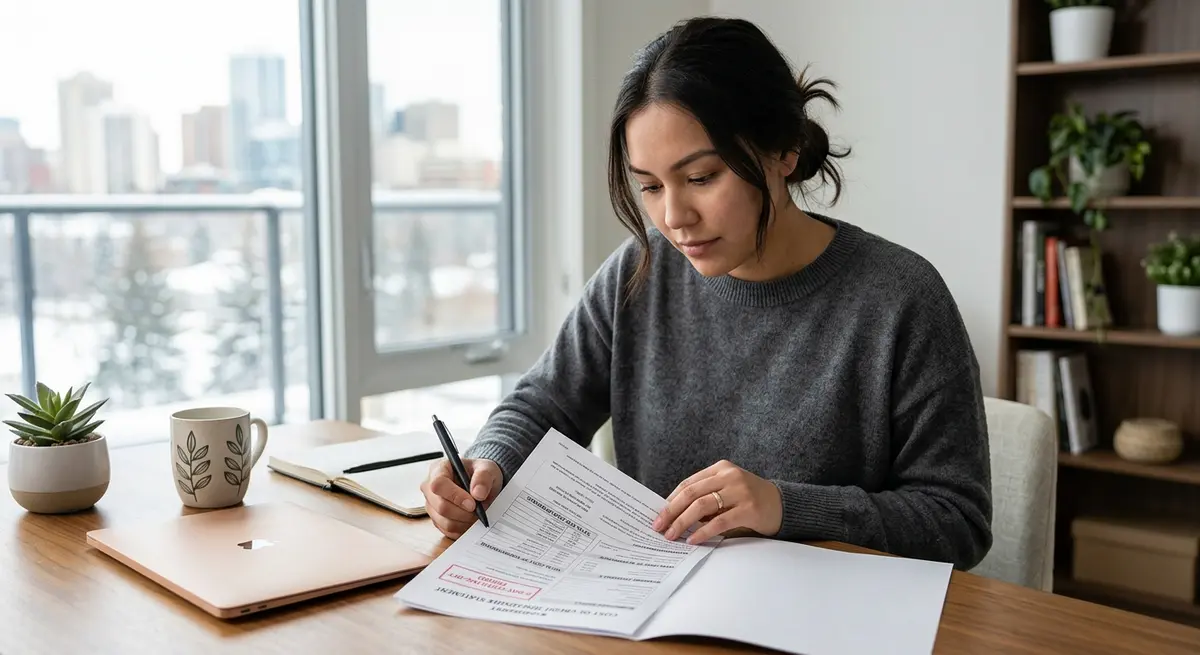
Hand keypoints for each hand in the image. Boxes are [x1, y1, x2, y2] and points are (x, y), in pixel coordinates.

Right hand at [420, 457, 501, 538]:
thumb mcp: (487, 469)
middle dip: (464, 512)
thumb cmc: (481, 474)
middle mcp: (429, 488)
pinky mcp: (436, 520)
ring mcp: (431, 505)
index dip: (455, 496)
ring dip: (465, 521)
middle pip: (441, 506)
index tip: (472, 503)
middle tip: (479, 511)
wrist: (481, 486)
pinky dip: (463, 528)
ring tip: (477, 514)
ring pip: (445, 521)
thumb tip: (478, 493)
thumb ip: (483, 477)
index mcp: (438, 469)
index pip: (438, 484)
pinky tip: (471, 520)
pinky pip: (448, 530)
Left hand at [652, 459, 782, 544]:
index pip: (688, 483)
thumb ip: (706, 497)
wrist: (783, 504)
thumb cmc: (749, 499)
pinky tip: (693, 540)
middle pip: (691, 493)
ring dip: (683, 522)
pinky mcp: (749, 508)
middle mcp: (729, 476)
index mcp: (720, 468)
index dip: (670, 500)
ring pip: (702, 505)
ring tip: (672, 535)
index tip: (657, 515)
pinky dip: (703, 531)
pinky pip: (719, 521)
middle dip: (671, 511)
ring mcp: (740, 491)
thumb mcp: (727, 491)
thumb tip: (674, 516)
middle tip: (658, 526)